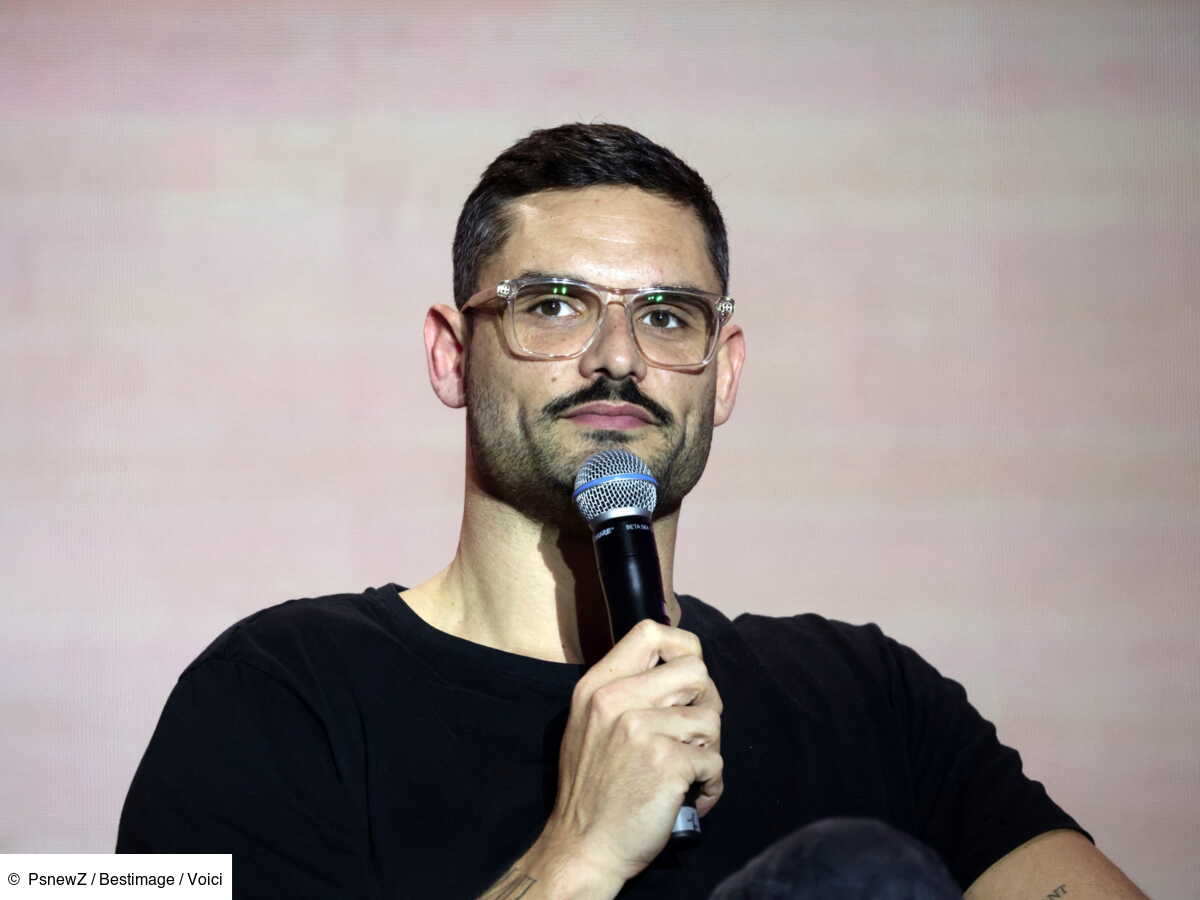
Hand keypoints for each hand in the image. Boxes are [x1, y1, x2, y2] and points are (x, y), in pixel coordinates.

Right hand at [539, 619, 724, 886]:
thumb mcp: (589, 724)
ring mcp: (642, 730)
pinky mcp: (667, 763)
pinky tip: (692, 797)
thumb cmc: (591, 789)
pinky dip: (711, 784)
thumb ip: (623, 691)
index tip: (687, 676)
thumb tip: (675, 666)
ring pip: (711, 718)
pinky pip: (715, 761)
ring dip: (708, 750)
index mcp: (597, 685)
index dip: (682, 646)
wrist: (581, 846)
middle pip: (696, 671)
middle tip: (693, 733)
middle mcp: (617, 700)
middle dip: (706, 702)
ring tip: (687, 772)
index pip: (650, 632)